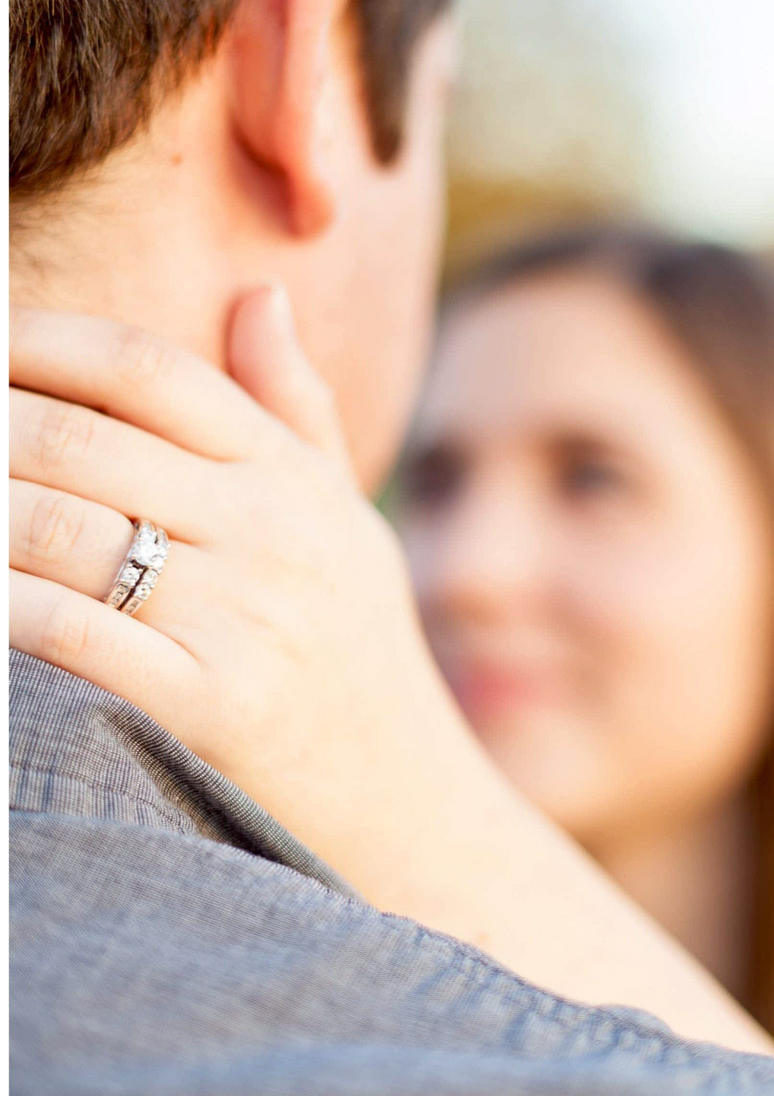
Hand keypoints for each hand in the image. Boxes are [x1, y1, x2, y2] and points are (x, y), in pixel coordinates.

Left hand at [9, 291, 442, 841]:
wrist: (410, 802)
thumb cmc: (359, 652)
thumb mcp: (344, 520)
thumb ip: (294, 406)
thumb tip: (257, 293)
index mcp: (291, 476)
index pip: (148, 371)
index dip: (44, 340)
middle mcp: (271, 533)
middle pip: (81, 440)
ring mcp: (244, 620)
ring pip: (58, 531)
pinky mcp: (215, 708)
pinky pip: (71, 633)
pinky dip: (2, 606)